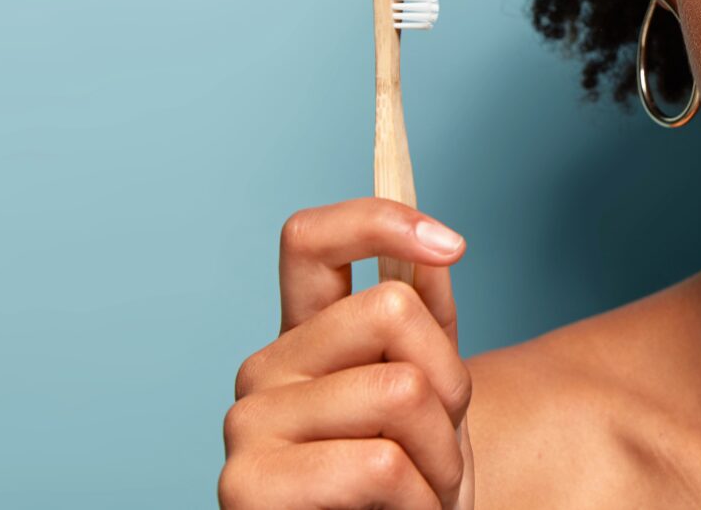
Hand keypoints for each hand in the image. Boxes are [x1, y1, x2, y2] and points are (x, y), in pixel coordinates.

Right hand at [219, 197, 473, 508]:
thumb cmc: (407, 493)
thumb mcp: (433, 399)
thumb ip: (426, 325)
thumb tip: (431, 251)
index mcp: (302, 339)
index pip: (310, 237)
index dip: (381, 220)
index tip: (453, 244)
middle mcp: (263, 370)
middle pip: (391, 309)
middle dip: (452, 380)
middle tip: (440, 442)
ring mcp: (247, 426)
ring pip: (401, 389)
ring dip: (443, 455)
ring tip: (421, 491)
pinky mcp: (248, 488)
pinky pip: (379, 464)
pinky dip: (420, 501)